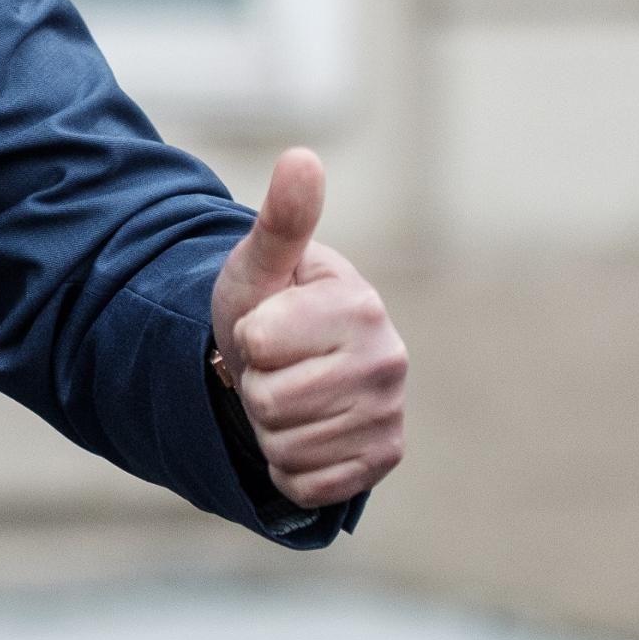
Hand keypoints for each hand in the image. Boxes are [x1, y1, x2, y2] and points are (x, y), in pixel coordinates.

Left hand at [209, 147, 408, 509]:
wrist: (285, 364)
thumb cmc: (269, 305)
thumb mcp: (260, 263)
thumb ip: (282, 219)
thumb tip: (302, 157)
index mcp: (360, 305)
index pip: (259, 344)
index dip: (248, 337)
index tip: (268, 324)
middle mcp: (389, 361)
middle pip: (270, 401)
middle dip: (256, 385)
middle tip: (276, 365)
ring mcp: (390, 415)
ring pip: (284, 445)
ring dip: (270, 426)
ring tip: (289, 393)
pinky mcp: (382, 460)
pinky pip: (305, 482)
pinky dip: (288, 464)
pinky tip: (303, 431)